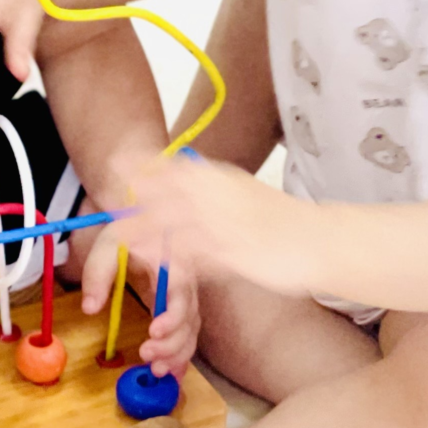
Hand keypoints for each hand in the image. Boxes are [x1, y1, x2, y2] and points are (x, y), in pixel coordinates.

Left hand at [78, 229, 198, 375]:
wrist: (148, 225)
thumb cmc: (129, 233)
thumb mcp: (108, 246)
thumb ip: (98, 274)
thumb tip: (90, 308)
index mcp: (173, 267)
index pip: (180, 295)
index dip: (172, 317)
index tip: (154, 332)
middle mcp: (186, 286)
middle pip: (189, 321)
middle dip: (171, 344)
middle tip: (146, 356)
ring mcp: (186, 301)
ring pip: (191, 333)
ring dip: (177, 355)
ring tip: (156, 372)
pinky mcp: (180, 311)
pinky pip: (187, 336)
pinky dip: (180, 356)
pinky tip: (169, 374)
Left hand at [110, 152, 323, 297]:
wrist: (320, 240)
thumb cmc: (280, 220)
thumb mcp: (243, 192)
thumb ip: (211, 187)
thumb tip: (181, 176)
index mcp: (223, 179)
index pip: (175, 167)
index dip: (143, 166)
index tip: (116, 164)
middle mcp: (222, 197)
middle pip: (168, 192)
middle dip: (136, 197)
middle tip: (107, 202)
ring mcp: (227, 225)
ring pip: (177, 224)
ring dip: (146, 229)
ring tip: (122, 236)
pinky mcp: (234, 254)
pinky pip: (196, 256)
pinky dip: (172, 257)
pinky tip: (154, 262)